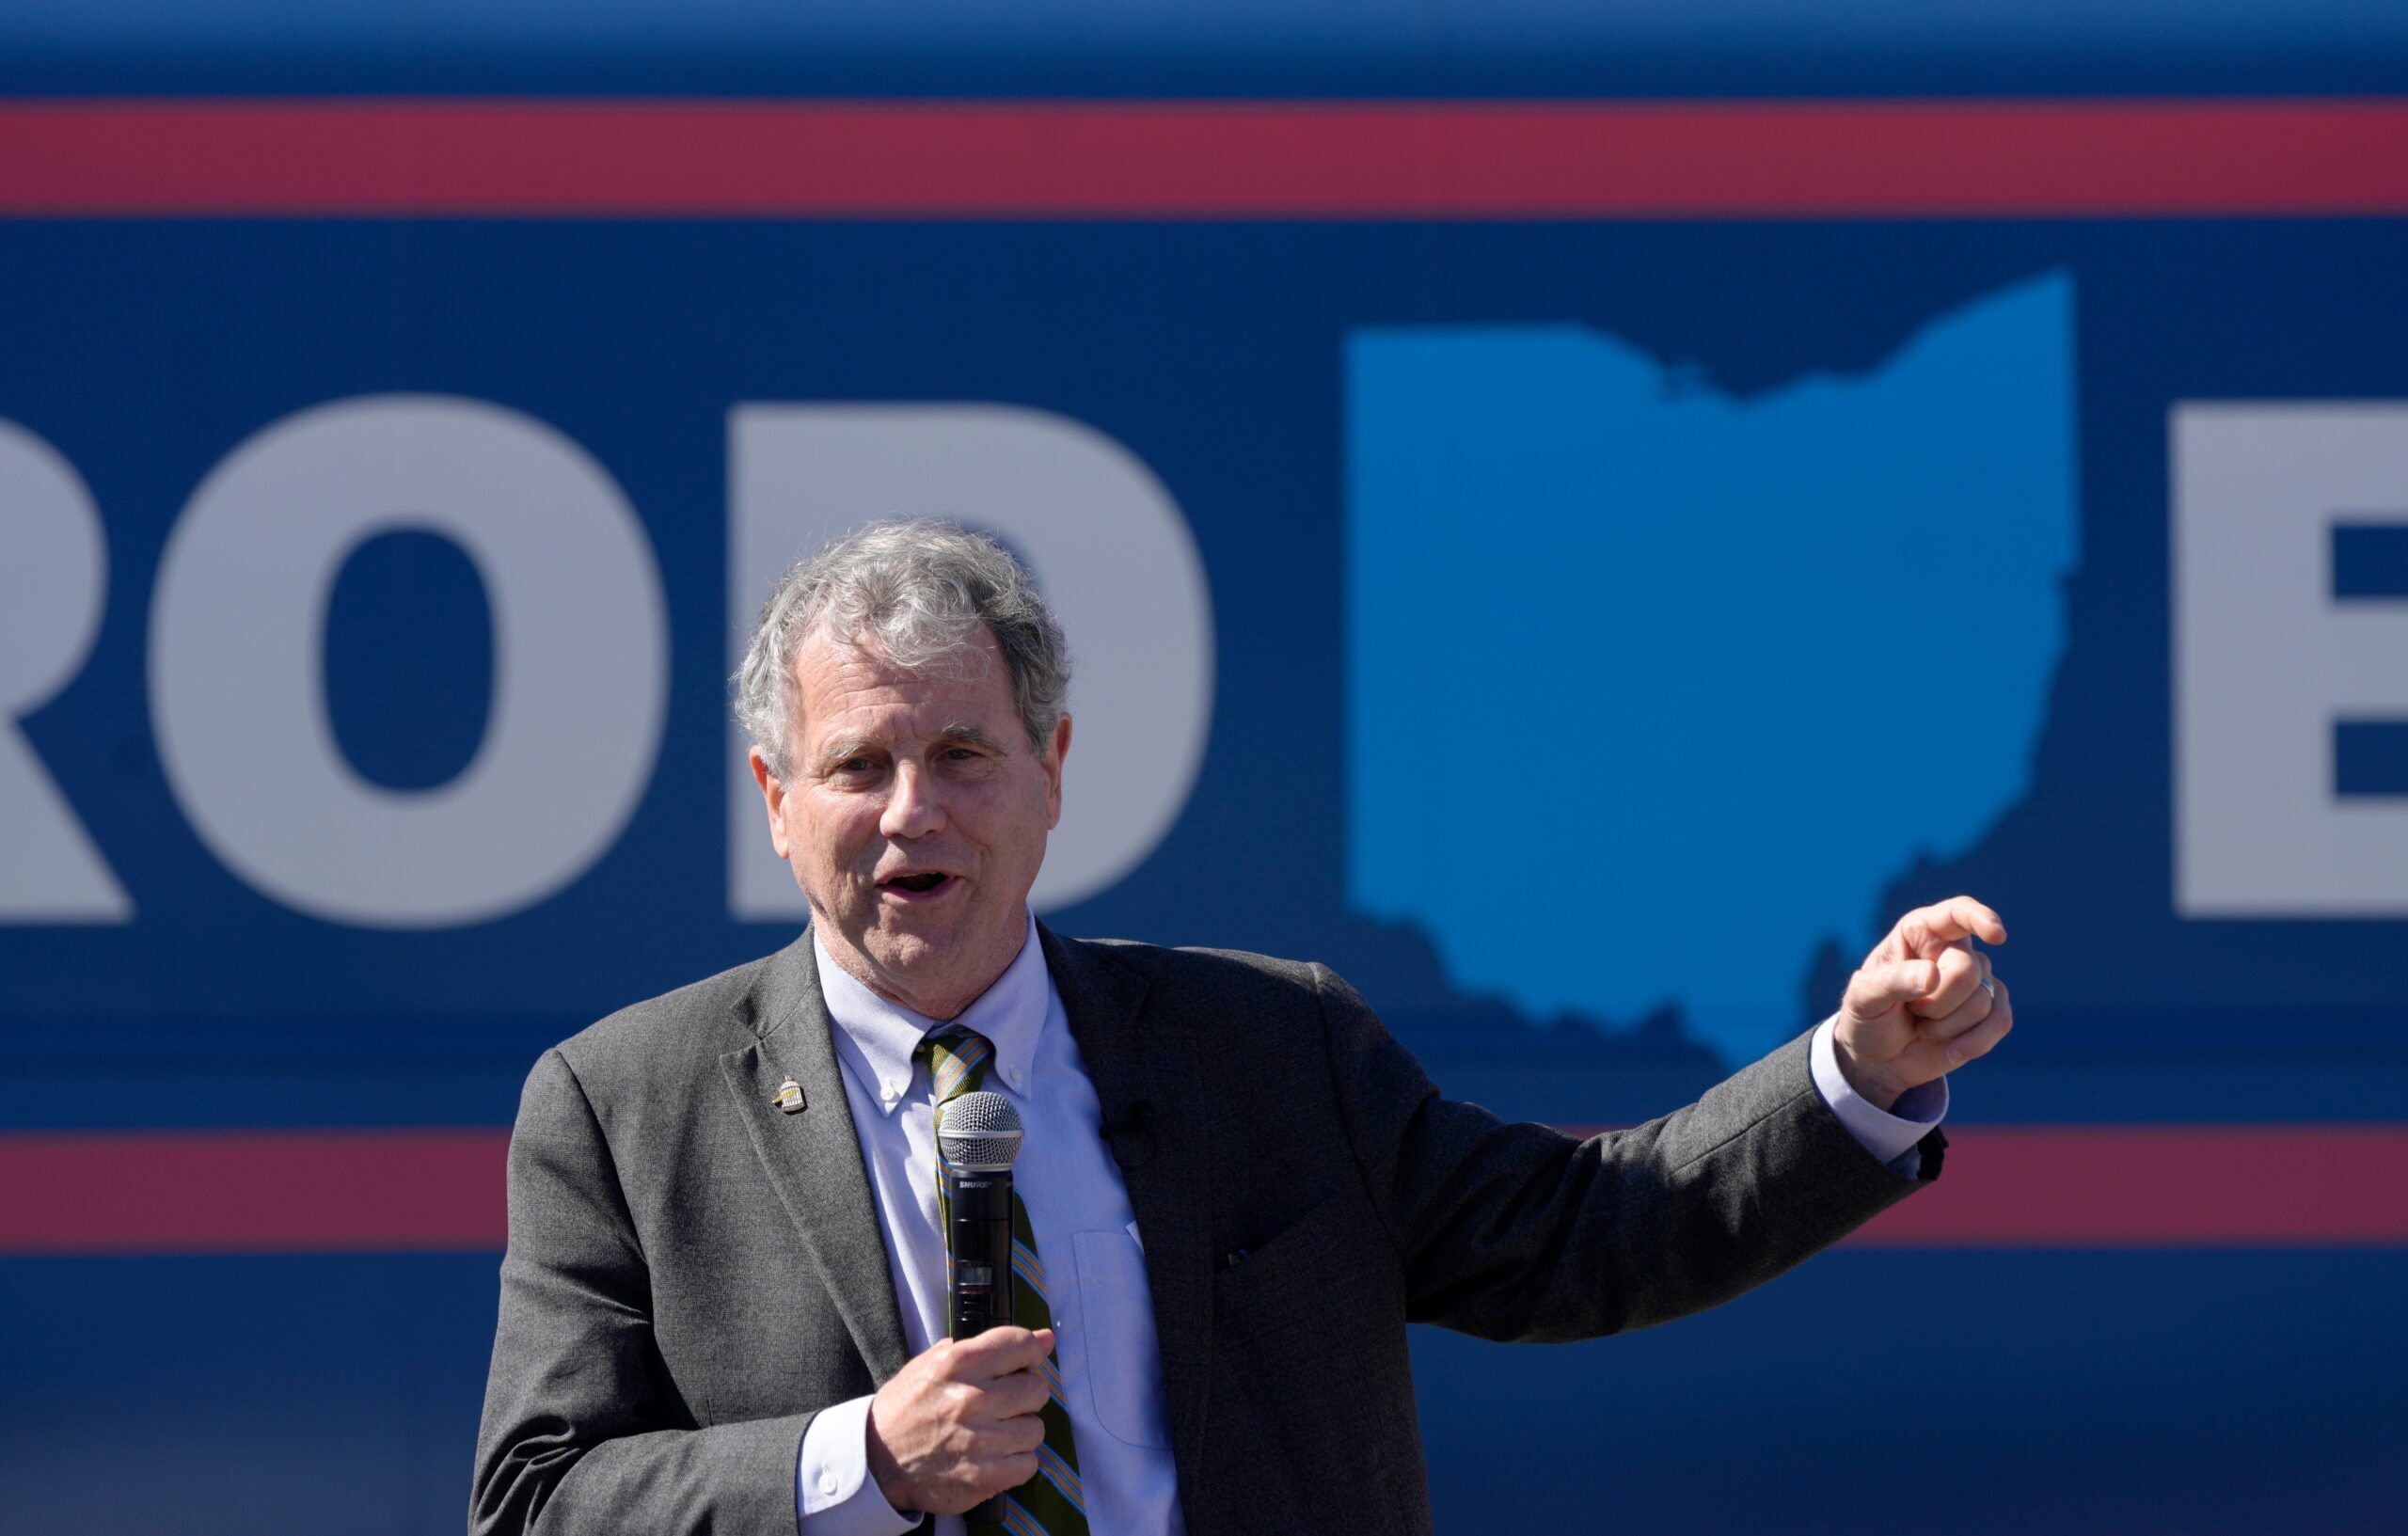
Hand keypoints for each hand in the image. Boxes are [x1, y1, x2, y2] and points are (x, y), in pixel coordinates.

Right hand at [865, 1326, 1053, 1514]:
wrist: (876, 1460)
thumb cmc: (907, 1407)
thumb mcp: (936, 1363)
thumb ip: (992, 1347)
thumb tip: (1046, 1339)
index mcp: (957, 1362)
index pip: (1022, 1344)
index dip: (1028, 1354)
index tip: (1020, 1365)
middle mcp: (969, 1399)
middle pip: (1037, 1389)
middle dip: (1024, 1395)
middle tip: (1003, 1403)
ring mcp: (977, 1440)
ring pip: (1035, 1429)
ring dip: (1020, 1431)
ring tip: (996, 1432)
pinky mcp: (981, 1476)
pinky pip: (1028, 1464)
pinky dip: (1016, 1462)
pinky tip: (995, 1456)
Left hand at [1833, 895, 2012, 1110]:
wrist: (1878, 1057)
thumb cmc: (1867, 1017)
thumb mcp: (1864, 998)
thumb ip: (1892, 982)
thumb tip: (1932, 975)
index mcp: (1920, 932)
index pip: (1957, 913)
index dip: (1979, 918)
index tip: (1995, 935)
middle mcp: (1953, 950)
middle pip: (1969, 970)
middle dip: (1936, 1002)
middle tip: (1911, 1009)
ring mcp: (1976, 980)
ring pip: (1983, 1001)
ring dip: (1946, 1026)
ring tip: (1922, 1025)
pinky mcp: (1990, 1010)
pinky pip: (2000, 1022)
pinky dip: (1974, 1042)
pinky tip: (1950, 1050)